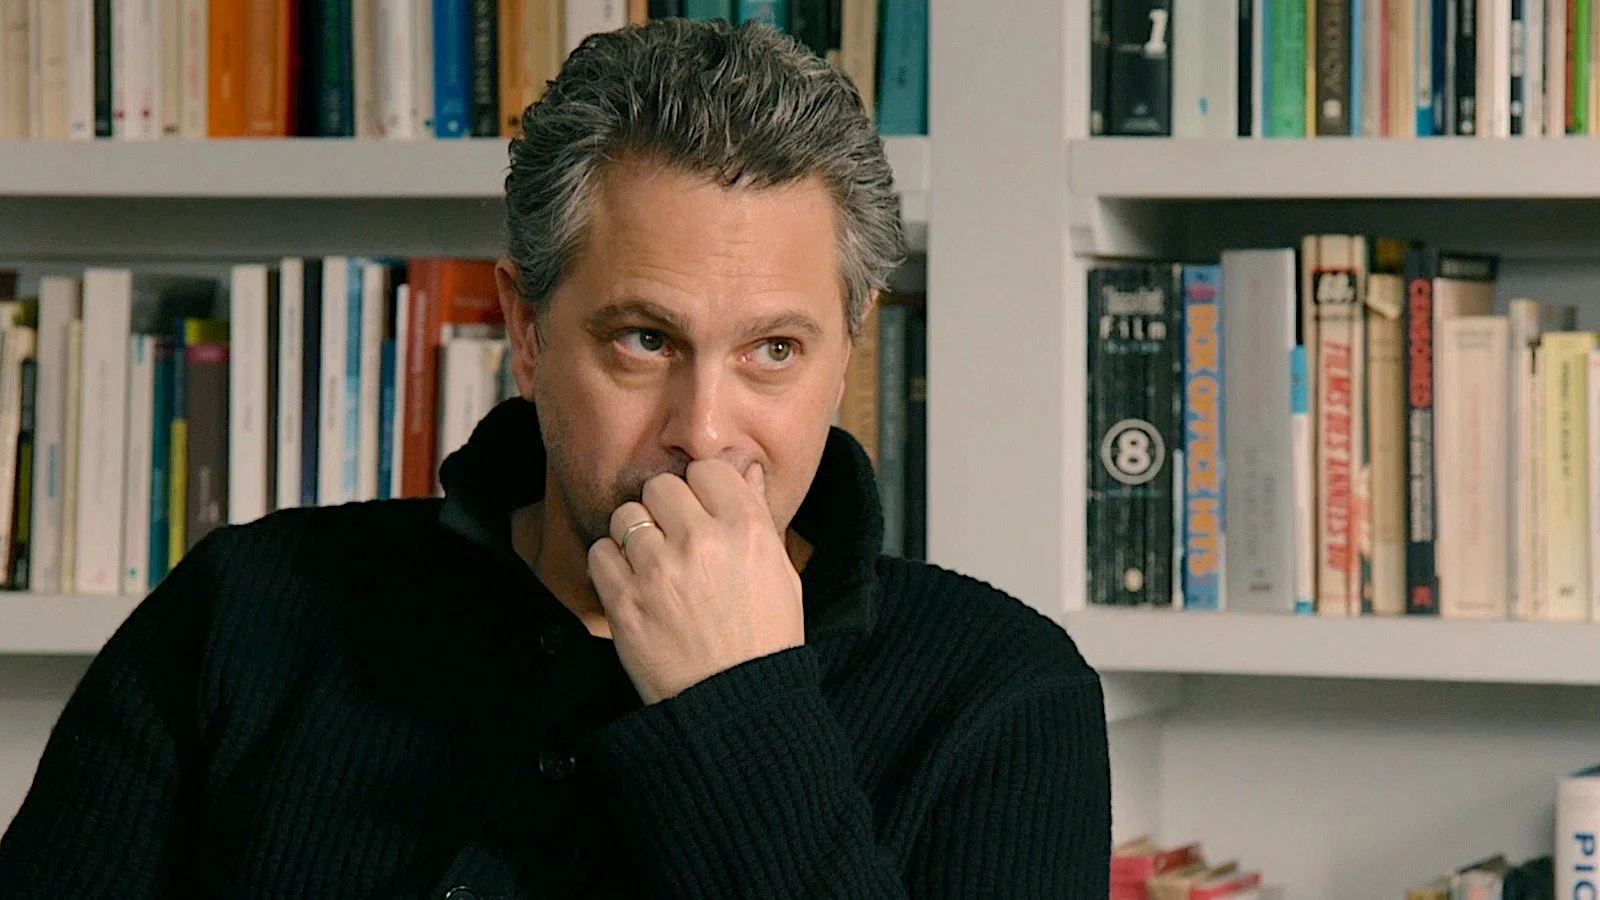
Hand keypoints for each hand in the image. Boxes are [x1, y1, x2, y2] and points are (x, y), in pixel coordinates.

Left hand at [588, 459, 804, 704]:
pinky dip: (611, 564)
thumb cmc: (764, 640)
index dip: (703, 488)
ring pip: (627, 516)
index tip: (701, 511)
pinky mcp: (625, 601)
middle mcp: (703, 542)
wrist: (736, 708)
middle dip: (665, 508)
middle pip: (662, 486)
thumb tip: (747, 471)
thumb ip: (759, 516)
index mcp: (748, 530)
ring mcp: (659, 571)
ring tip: (653, 566)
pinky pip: (600, 552)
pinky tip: (633, 584)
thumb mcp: (781, 574)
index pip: (708, 469)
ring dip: (636, 536)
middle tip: (674, 539)